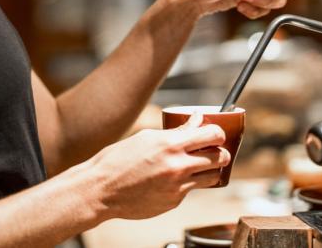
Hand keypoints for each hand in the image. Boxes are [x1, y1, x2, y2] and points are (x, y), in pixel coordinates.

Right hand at [87, 113, 228, 220]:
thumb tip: (197, 120)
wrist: (101, 189)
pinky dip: (187, 184)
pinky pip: (191, 191)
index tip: (216, 134)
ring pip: (212, 177)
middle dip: (220, 152)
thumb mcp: (147, 137)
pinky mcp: (173, 202)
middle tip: (213, 151)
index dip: (219, 133)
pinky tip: (171, 180)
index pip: (213, 135)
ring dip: (210, 170)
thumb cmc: (118, 160)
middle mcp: (178, 166)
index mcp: (170, 144)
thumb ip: (177, 131)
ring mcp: (177, 187)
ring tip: (199, 166)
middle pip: (220, 157)